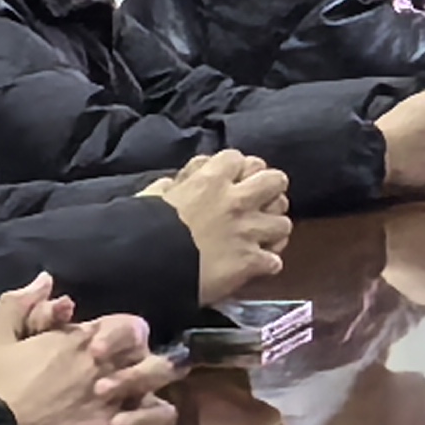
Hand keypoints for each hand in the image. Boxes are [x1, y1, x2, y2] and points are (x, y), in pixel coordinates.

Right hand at [0, 277, 180, 424]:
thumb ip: (20, 305)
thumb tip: (46, 279)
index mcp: (82, 339)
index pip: (131, 327)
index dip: (124, 337)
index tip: (105, 351)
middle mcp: (106, 367)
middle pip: (154, 358)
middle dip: (147, 367)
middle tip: (129, 380)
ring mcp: (113, 402)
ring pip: (161, 392)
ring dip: (151, 398)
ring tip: (133, 408)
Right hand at [139, 149, 294, 303]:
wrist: (141, 266)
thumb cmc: (141, 229)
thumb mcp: (154, 195)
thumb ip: (177, 183)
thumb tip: (182, 181)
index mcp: (211, 180)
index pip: (240, 159)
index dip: (237, 170)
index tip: (231, 181)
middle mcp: (236, 201)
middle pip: (276, 181)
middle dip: (269, 191)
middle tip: (257, 204)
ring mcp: (247, 232)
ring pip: (284, 223)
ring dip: (272, 231)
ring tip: (259, 238)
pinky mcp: (250, 262)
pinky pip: (275, 261)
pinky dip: (266, 264)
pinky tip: (256, 266)